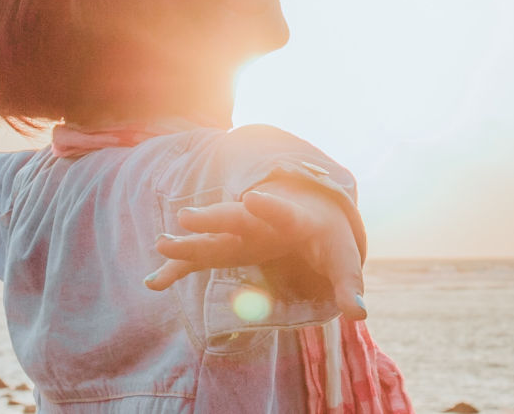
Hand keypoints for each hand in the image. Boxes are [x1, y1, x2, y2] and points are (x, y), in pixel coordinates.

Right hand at [148, 188, 366, 319]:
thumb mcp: (343, 259)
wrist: (312, 210)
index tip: (253, 198)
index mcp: (295, 220)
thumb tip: (358, 314)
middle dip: (213, 218)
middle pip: (236, 219)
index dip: (270, 207)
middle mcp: (262, 222)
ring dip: (188, 242)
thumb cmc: (329, 237)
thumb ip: (349, 286)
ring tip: (161, 244)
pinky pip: (202, 258)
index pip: (282, 212)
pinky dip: (180, 268)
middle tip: (185, 217)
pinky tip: (155, 282)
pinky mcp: (230, 248)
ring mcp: (242, 233)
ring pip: (213, 236)